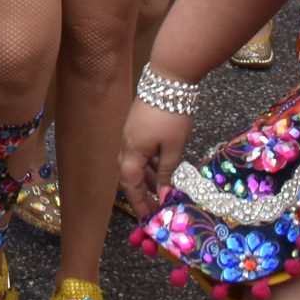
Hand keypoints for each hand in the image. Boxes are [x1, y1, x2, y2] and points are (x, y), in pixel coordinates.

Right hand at [119, 101, 193, 218]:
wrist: (169, 79)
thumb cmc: (172, 115)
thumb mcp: (174, 148)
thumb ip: (166, 173)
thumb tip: (163, 195)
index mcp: (132, 151)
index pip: (130, 185)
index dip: (139, 203)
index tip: (148, 220)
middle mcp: (126, 144)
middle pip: (128, 175)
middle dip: (140, 194)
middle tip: (154, 209)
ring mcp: (130, 133)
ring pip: (134, 163)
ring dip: (145, 179)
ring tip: (159, 192)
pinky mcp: (137, 125)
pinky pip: (139, 152)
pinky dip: (148, 164)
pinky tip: (161, 168)